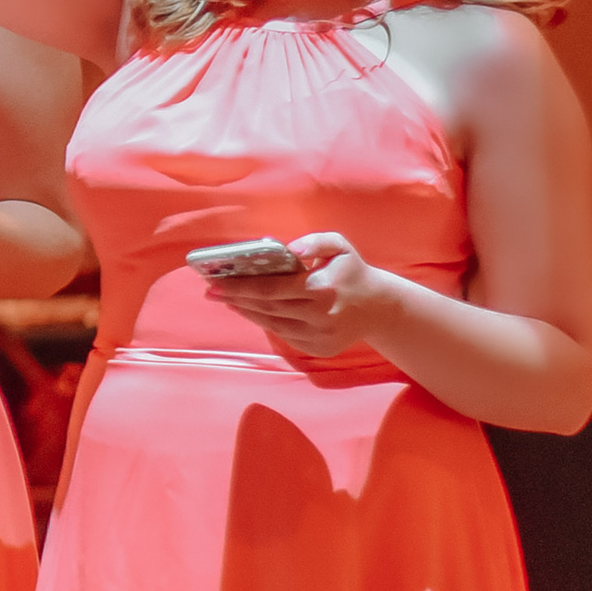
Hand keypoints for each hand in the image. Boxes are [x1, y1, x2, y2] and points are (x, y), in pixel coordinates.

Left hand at [203, 232, 390, 358]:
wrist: (380, 307)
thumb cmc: (351, 271)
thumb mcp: (339, 246)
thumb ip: (315, 241)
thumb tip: (290, 250)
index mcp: (323, 288)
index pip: (271, 289)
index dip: (239, 287)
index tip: (215, 283)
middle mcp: (321, 316)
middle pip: (267, 308)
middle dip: (235, 299)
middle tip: (211, 291)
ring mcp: (320, 336)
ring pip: (272, 324)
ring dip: (246, 311)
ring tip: (226, 299)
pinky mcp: (320, 348)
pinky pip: (284, 335)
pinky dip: (264, 322)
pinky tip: (250, 310)